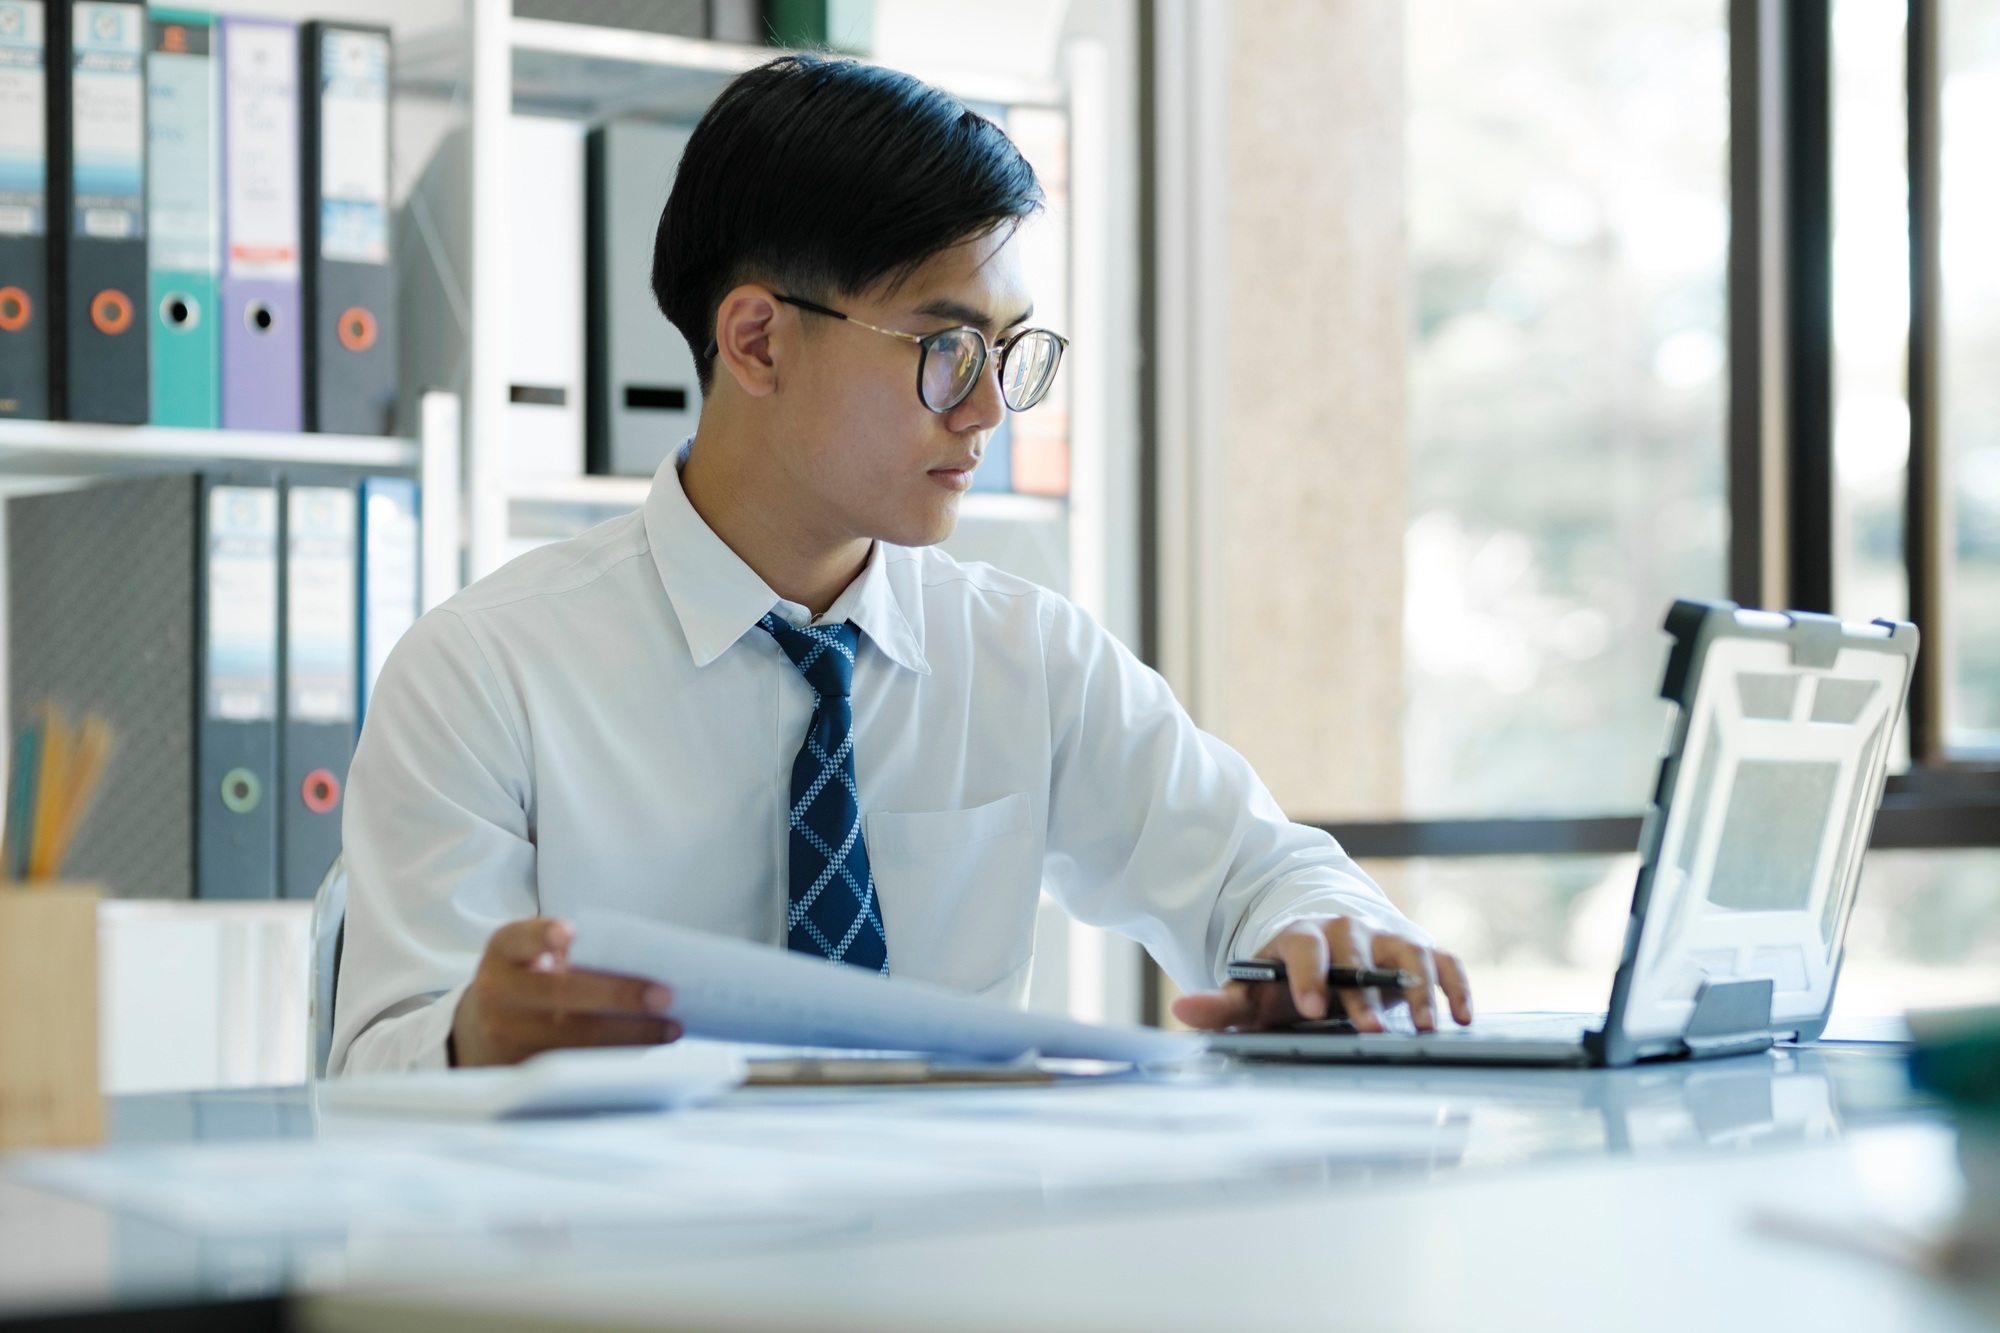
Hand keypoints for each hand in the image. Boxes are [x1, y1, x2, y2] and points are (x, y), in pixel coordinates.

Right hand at [450, 917, 681, 1066]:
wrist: (481, 1028)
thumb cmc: (525, 979)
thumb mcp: (529, 953)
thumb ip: (566, 947)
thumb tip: (636, 959)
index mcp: (504, 953)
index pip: (520, 939)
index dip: (543, 936)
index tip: (568, 934)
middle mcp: (500, 993)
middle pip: (560, 994)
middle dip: (616, 994)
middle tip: (663, 995)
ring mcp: (509, 1035)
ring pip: (576, 1037)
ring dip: (631, 1032)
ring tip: (669, 1026)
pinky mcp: (525, 1068)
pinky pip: (579, 1063)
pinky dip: (618, 1054)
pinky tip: (648, 1047)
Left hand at [1171, 917, 1472, 1034]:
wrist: (1325, 952)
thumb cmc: (1286, 981)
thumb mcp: (1252, 993)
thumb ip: (1220, 1005)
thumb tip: (1182, 1010)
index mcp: (1300, 937)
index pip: (1303, 947)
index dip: (1308, 974)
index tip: (1311, 1007)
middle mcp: (1346, 931)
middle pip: (1357, 950)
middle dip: (1364, 990)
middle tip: (1369, 1028)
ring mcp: (1386, 938)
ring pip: (1407, 952)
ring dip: (1419, 989)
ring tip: (1426, 1028)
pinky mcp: (1419, 950)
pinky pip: (1444, 961)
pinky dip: (1456, 985)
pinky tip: (1462, 1018)